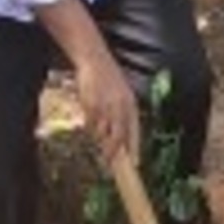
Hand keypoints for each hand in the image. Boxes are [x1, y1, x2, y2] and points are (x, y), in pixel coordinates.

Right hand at [71, 48, 140, 167]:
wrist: (94, 60)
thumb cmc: (108, 79)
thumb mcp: (122, 95)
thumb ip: (122, 115)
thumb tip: (121, 140)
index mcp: (131, 104)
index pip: (134, 131)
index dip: (135, 148)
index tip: (135, 164)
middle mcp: (120, 107)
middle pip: (118, 137)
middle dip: (113, 152)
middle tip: (108, 162)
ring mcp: (105, 107)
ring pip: (101, 132)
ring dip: (98, 135)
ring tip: (97, 124)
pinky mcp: (91, 105)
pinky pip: (89, 123)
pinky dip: (89, 124)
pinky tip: (89, 111)